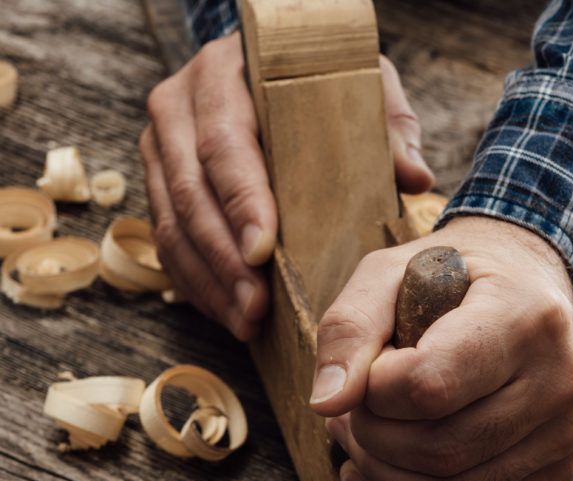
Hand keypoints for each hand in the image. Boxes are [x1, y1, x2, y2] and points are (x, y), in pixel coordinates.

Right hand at [140, 31, 433, 339]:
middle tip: (256, 305)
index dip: (240, 200)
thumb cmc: (312, 81)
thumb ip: (387, 124)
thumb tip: (414, 177)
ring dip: (210, 282)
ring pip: (171, 227)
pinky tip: (231, 313)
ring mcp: (160, 151)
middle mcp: (176, 110)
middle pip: (190, 193)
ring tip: (247, 321)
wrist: (262, 68)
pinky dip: (199, 285)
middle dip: (224, 258)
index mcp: (221, 74)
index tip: (264, 250)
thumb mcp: (355, 81)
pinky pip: (168, 246)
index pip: (222, 142)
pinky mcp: (158, 188)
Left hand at [309, 217, 572, 480]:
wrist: (523, 283)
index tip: (366, 370)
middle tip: (348, 411)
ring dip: (384, 476)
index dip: (375, 391)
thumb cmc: (450, 273)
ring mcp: (570, 427)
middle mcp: (562, 376)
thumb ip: (349, 329)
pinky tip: (378, 470)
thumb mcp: (387, 273)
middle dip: (373, 438)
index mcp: (527, 315)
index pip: (431, 386)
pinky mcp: (562, 463)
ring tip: (358, 437)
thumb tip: (325, 403)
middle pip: (441, 448)